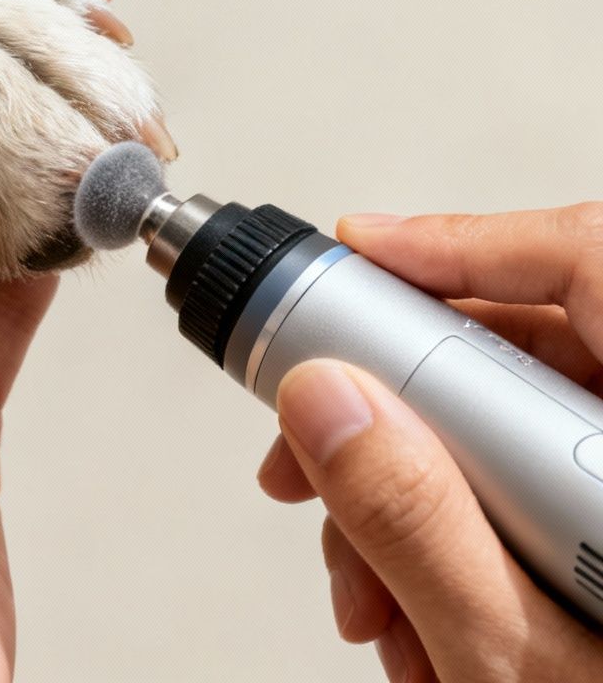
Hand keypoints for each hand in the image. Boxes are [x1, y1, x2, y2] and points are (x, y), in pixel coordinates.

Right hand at [256, 206, 602, 681]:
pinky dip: (467, 534)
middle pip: (540, 356)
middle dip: (402, 403)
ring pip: (528, 432)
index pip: (593, 269)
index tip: (357, 254)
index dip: (467, 243)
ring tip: (367, 590)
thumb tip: (325, 400)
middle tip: (310, 448)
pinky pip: (544, 494)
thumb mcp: (519, 664)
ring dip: (418, 493)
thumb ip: (418, 528)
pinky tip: (420, 609)